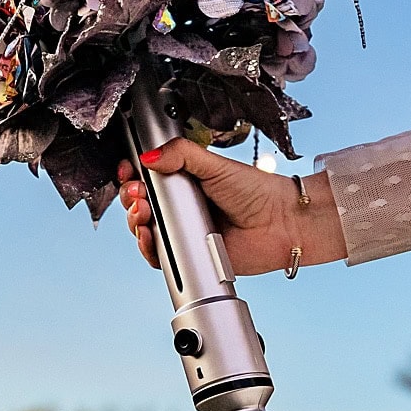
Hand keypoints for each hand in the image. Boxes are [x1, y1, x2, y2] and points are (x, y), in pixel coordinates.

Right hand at [117, 139, 347, 275]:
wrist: (280, 224)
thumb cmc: (257, 193)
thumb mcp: (215, 165)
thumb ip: (181, 154)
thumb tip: (148, 155)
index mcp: (184, 182)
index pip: (147, 177)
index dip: (133, 175)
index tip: (129, 171)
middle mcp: (180, 207)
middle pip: (139, 203)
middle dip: (130, 197)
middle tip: (138, 193)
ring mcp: (182, 231)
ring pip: (144, 230)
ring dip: (134, 221)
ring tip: (144, 213)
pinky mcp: (188, 255)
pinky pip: (159, 256)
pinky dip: (148, 248)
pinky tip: (149, 237)